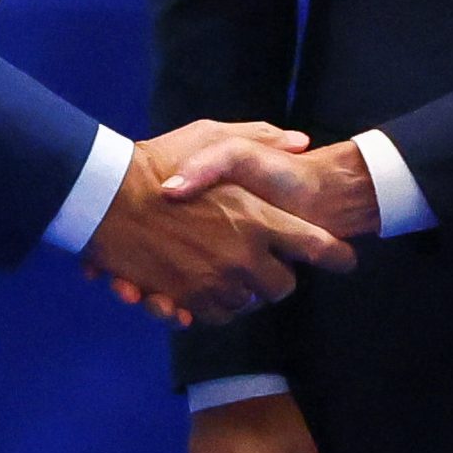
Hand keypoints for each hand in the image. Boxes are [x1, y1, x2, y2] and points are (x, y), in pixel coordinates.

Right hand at [82, 124, 355, 327]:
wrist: (106, 196)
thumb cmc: (159, 161)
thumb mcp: (212, 136)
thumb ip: (261, 138)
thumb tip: (300, 141)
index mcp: (258, 217)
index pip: (315, 246)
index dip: (336, 256)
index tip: (346, 260)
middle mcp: (243, 256)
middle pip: (284, 287)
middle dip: (280, 278)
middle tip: (270, 265)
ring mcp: (215, 282)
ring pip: (249, 304)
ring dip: (246, 292)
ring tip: (232, 271)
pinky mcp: (186, 300)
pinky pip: (216, 316)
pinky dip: (216, 306)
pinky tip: (208, 285)